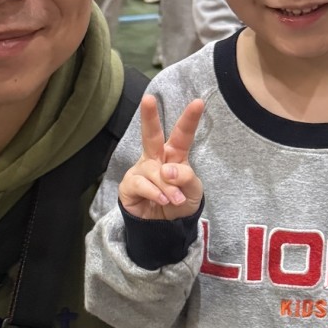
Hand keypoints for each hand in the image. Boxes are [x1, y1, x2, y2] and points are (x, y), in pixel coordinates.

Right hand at [118, 94, 204, 219]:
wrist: (165, 228)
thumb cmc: (181, 202)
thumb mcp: (194, 191)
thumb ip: (186, 177)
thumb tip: (167, 170)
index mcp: (174, 155)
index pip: (183, 135)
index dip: (190, 119)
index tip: (198, 102)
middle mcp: (156, 158)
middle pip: (152, 135)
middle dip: (149, 117)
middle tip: (148, 99)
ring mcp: (141, 170)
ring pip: (154, 171)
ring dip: (167, 187)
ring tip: (175, 199)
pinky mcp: (129, 185)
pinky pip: (141, 184)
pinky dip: (154, 193)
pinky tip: (161, 200)